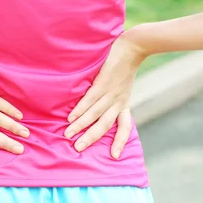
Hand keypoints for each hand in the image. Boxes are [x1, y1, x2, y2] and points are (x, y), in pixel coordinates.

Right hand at [64, 32, 145, 158]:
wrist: (133, 46)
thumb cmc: (124, 65)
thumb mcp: (123, 85)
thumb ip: (114, 96)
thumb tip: (97, 106)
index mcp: (124, 103)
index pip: (124, 127)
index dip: (120, 142)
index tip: (115, 156)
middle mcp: (118, 101)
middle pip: (105, 125)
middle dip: (91, 138)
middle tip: (78, 148)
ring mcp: (111, 92)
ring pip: (95, 114)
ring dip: (81, 125)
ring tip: (69, 134)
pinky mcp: (103, 82)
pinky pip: (90, 100)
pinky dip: (80, 109)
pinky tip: (71, 117)